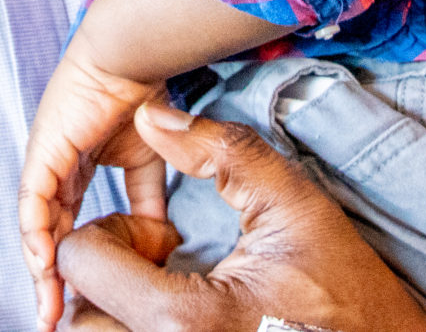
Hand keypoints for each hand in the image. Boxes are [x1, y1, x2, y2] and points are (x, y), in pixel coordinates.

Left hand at [20, 45, 166, 331]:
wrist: (134, 59)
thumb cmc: (140, 97)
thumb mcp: (147, 164)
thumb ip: (148, 201)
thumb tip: (160, 239)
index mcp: (76, 172)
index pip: (67, 229)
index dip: (71, 266)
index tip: (79, 302)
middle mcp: (55, 171)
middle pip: (45, 236)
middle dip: (49, 280)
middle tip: (53, 318)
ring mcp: (45, 162)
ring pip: (36, 226)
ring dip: (40, 267)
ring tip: (46, 304)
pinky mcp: (44, 153)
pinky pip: (33, 200)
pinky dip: (36, 232)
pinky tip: (42, 262)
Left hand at [56, 102, 425, 331]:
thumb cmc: (346, 296)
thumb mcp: (293, 205)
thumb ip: (222, 151)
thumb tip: (152, 115)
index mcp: (185, 319)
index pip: (83, 266)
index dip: (113, 234)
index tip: (161, 234)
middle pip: (79, 318)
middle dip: (102, 279)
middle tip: (155, 263)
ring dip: (113, 309)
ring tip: (163, 292)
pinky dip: (132, 329)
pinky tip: (178, 318)